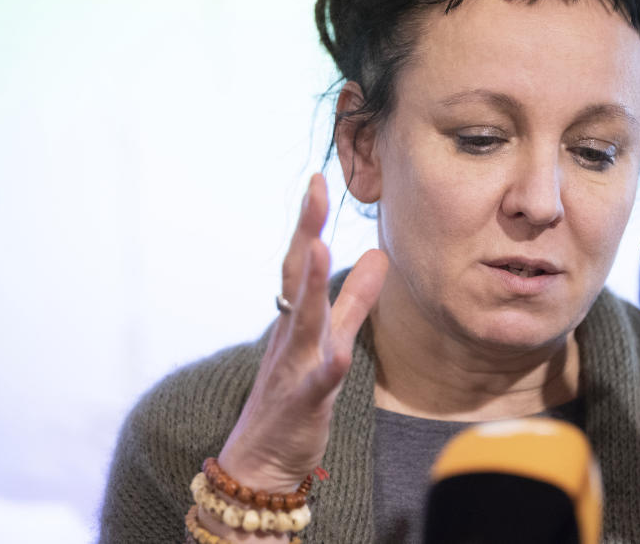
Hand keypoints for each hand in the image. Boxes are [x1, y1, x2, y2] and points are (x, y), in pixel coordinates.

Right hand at [217, 173, 387, 490]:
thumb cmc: (293, 396)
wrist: (260, 460)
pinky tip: (338, 353)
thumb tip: (378, 255)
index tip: (318, 179)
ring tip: (316, 245)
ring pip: (304, 321)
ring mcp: (295, 366)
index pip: (300, 262)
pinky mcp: (304, 402)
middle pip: (295, 276)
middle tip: (314, 187)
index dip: (309, 221)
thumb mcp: (329, 339)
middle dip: (305, 230)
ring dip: (309, 284)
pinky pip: (318, 383)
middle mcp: (292, 334)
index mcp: (298, 318)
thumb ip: (355, 300)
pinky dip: (327, 366)